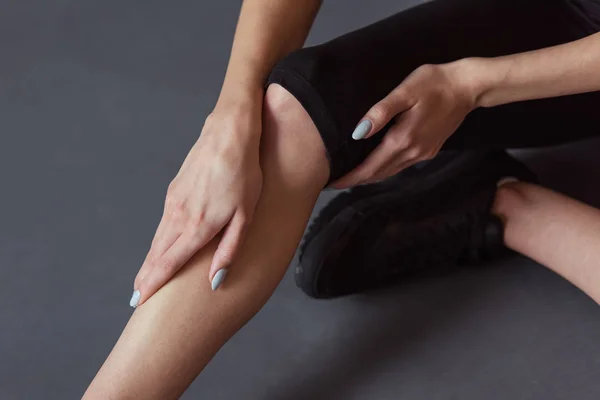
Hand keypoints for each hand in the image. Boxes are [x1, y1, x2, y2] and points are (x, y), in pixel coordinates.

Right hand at [132, 100, 262, 305]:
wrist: (229, 134)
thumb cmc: (245, 174)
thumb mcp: (246, 215)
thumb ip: (229, 249)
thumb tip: (215, 280)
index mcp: (199, 226)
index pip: (170, 262)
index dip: (154, 283)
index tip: (142, 300)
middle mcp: (180, 216)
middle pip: (158, 253)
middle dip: (147, 276)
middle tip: (136, 298)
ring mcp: (174, 202)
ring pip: (158, 238)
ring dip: (150, 259)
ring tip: (143, 278)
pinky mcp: (174, 190)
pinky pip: (163, 222)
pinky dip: (158, 240)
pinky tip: (159, 246)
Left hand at [331, 62, 477, 188]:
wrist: (467, 87)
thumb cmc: (433, 83)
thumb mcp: (404, 92)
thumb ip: (381, 112)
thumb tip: (358, 133)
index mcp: (402, 140)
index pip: (370, 167)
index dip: (350, 177)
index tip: (332, 183)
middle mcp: (412, 153)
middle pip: (379, 174)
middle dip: (357, 180)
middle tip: (335, 182)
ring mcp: (423, 154)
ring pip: (390, 172)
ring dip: (371, 177)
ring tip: (352, 177)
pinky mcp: (430, 151)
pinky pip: (402, 166)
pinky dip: (385, 169)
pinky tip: (377, 165)